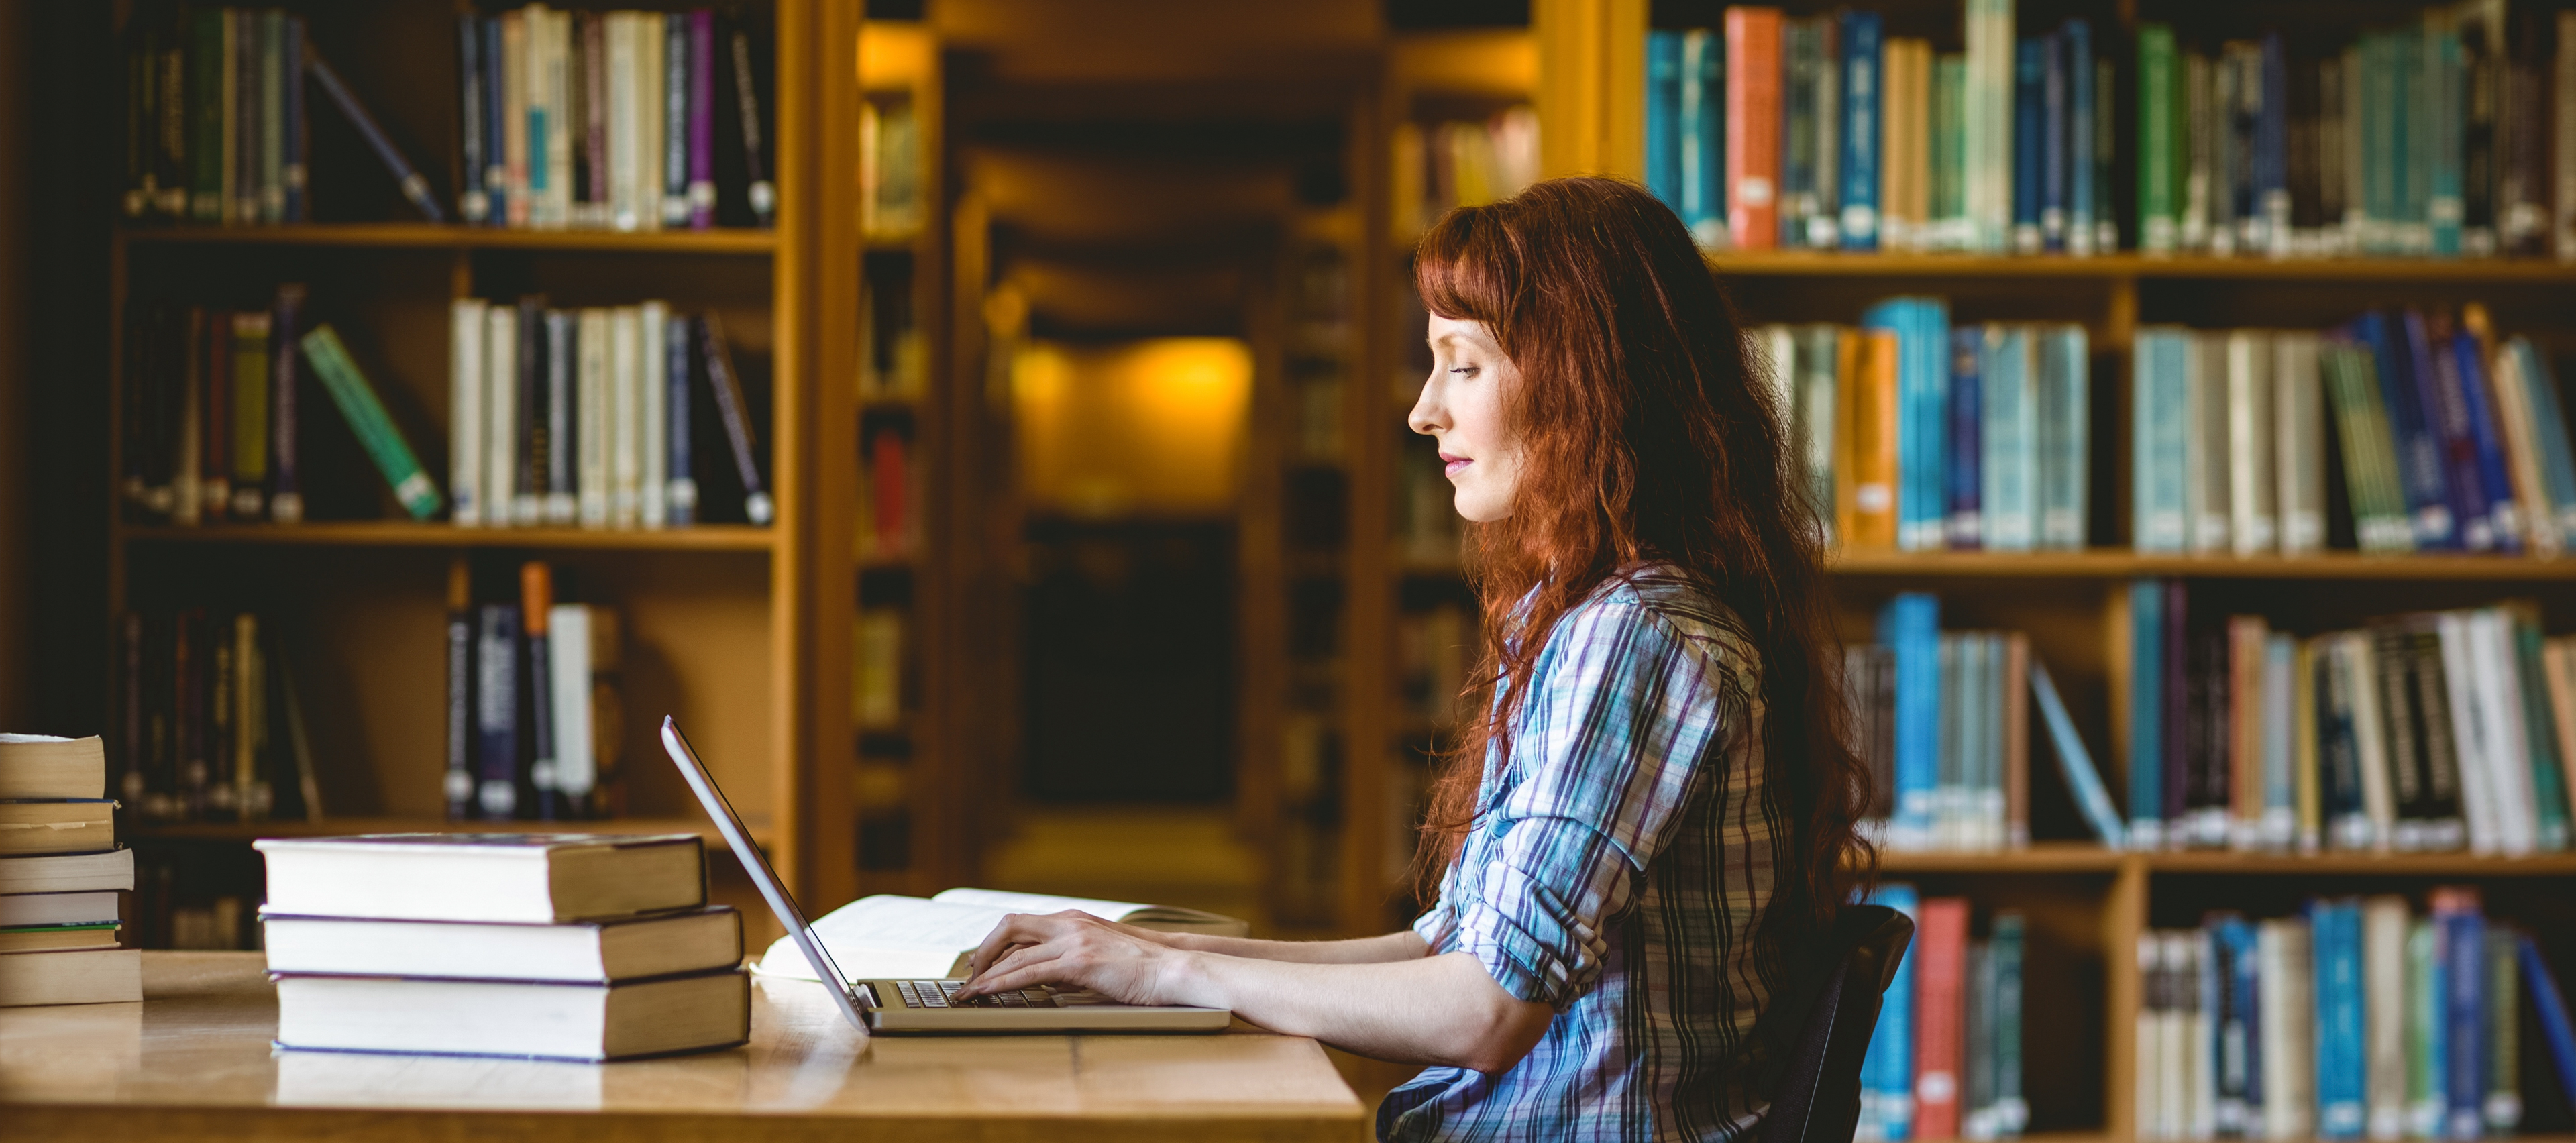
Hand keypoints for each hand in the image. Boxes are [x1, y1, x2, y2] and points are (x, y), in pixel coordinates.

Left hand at [955, 910, 1197, 1005]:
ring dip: (986, 974)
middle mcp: (1070, 922)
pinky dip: (1003, 983)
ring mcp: (1074, 940)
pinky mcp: (1079, 961)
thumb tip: (1047, 978)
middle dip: (983, 952)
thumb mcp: (1102, 956)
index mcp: (1075, 919)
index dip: (997, 943)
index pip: (1023, 925)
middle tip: (970, 976)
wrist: (1173, 968)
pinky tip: (989, 993)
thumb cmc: (1143, 967)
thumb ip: (1072, 960)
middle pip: (1009, 927)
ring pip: (1015, 953)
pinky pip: (1029, 971)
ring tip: (969, 993)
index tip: (982, 963)